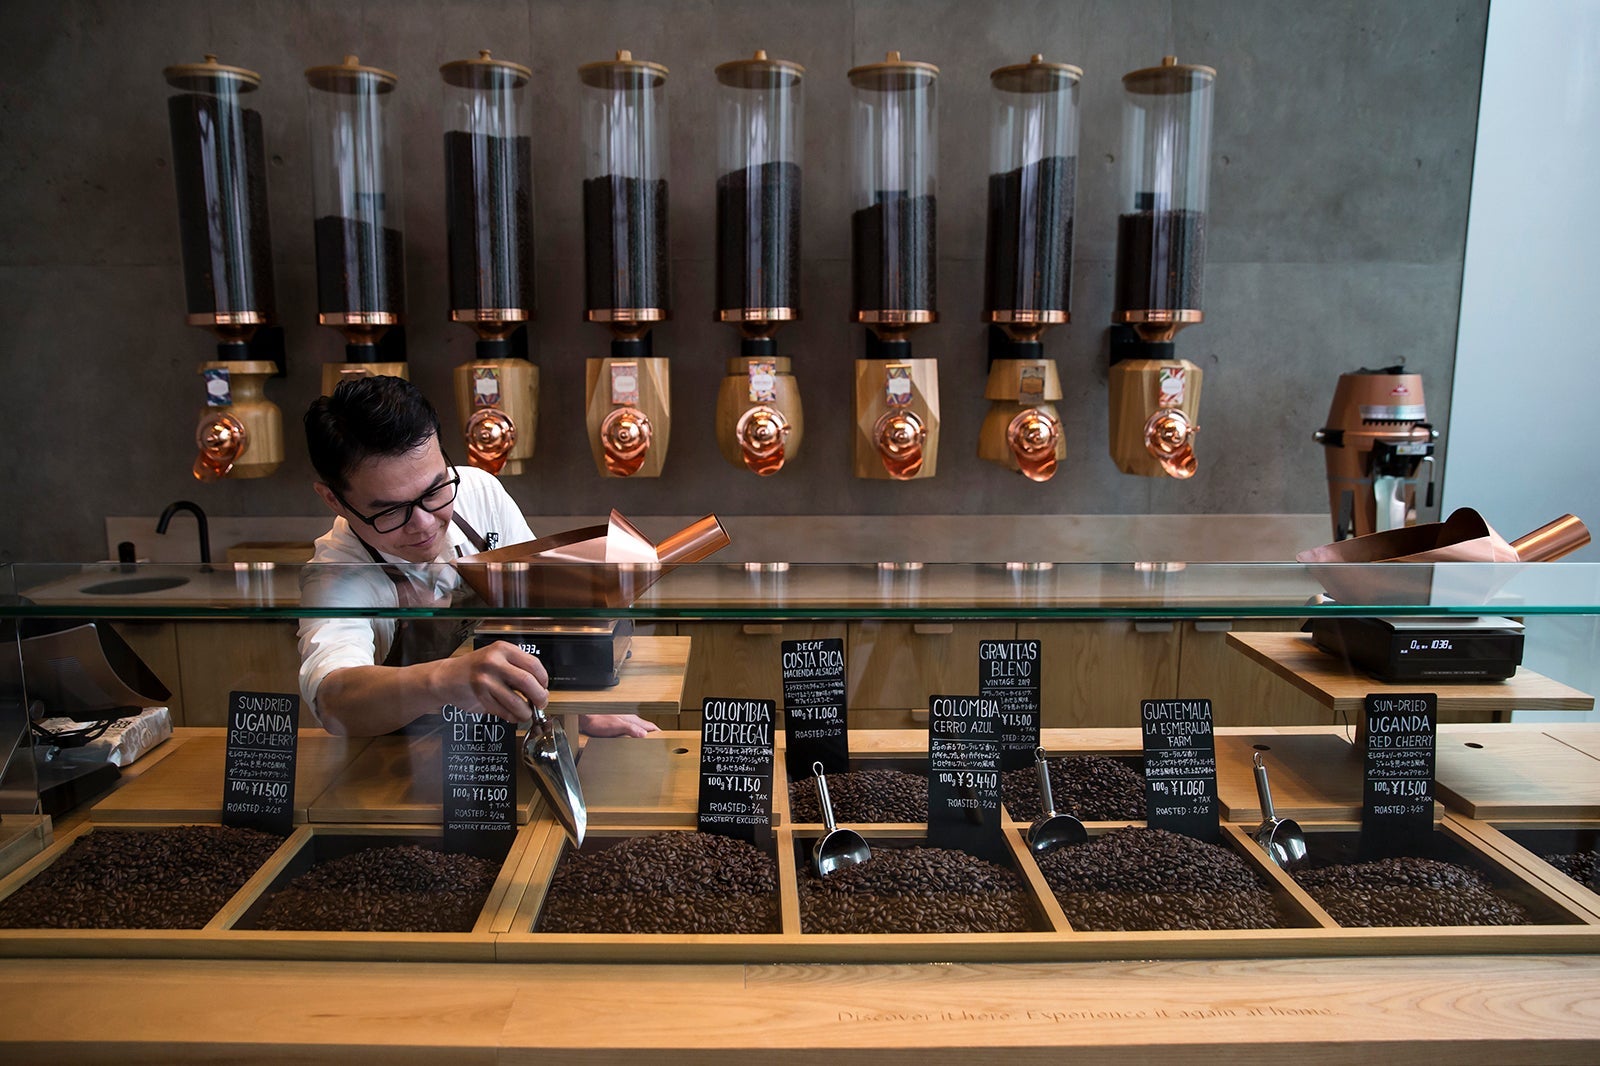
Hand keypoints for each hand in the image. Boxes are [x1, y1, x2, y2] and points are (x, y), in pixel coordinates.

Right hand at [431, 640, 549, 724]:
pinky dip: (512, 716)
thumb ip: (517, 668)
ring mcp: (485, 680)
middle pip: (527, 682)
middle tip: (541, 703)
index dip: (543, 679)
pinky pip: (503, 711)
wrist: (447, 677)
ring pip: (516, 701)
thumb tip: (540, 688)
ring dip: (526, 712)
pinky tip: (513, 715)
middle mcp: (493, 662)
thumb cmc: (476, 668)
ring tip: (527, 713)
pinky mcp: (480, 697)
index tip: (544, 687)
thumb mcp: (497, 658)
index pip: (533, 664)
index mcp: (503, 649)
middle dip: (539, 696)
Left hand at [579, 713, 659, 737]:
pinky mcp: (617, 726)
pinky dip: (634, 736)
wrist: (585, 718)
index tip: (664, 738)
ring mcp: (624, 722)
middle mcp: (629, 720)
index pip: (650, 726)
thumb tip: (644, 734)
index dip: (658, 732)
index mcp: (632, 719)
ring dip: (643, 735)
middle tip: (657, 743)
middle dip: (652, 735)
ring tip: (647, 743)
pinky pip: (630, 731)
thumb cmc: (598, 720)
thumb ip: (631, 729)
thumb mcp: (616, 726)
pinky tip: (632, 741)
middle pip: (645, 727)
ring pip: (638, 729)